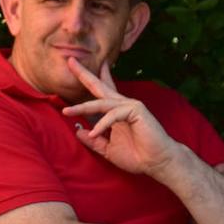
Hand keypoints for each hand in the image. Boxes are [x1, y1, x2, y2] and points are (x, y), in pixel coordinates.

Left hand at [61, 59, 179, 177]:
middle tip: (69, 60)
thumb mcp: (107, 149)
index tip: (75, 65)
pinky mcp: (136, 111)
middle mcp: (121, 105)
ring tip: (66, 112)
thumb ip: (93, 141)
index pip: (100, 93)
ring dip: (82, 107)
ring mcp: (130, 106)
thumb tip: (78, 130)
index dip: (90, 79)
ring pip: (100, 103)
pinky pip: (112, 115)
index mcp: (115, 112)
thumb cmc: (136, 156)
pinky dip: (102, 124)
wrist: (157, 163)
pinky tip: (94, 133)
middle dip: (84, 74)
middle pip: (99, 86)